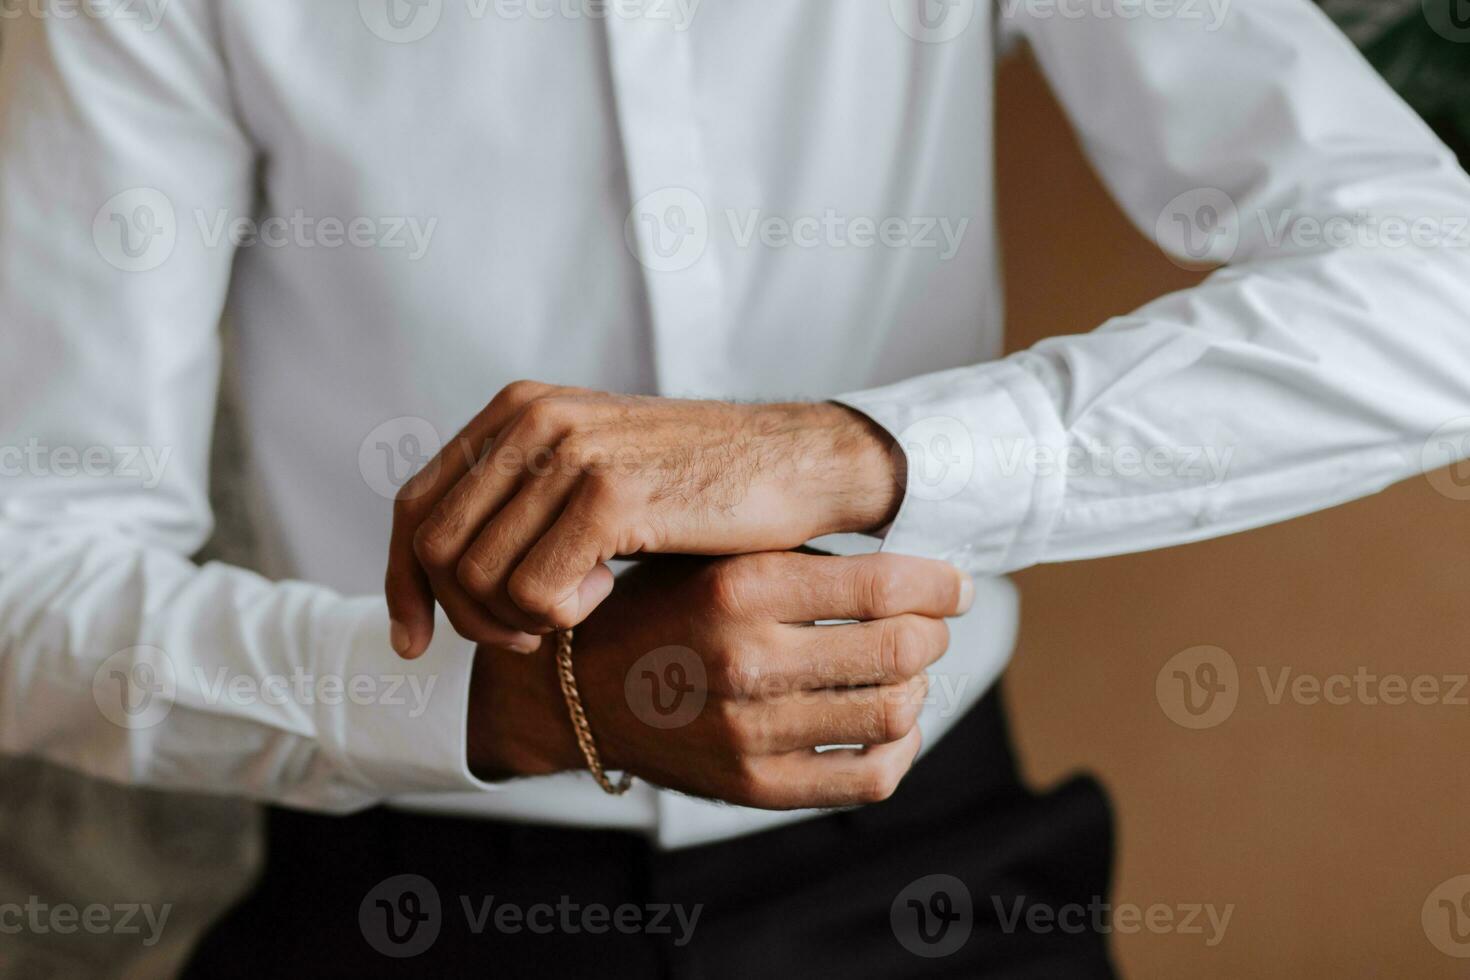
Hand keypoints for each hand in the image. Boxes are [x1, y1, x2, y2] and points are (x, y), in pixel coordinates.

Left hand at [386, 381, 903, 657]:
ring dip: (519, 622)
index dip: (405, 585)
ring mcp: (569, 453)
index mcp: (518, 411)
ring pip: (479, 578)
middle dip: (466, 616)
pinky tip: (609, 593)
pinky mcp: (610, 495)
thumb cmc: (697, 485)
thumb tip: (440, 574)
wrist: (796, 465)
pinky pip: (535, 595)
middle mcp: (533, 420)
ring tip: (579, 608)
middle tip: (524, 638)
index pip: (416, 507)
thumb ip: (521, 500)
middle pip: (436, 549)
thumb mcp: (591, 473)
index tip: (415, 644)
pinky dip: (563, 617)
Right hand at [467, 550, 971, 808]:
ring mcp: (749, 733)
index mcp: (737, 588)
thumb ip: (799, 552)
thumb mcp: (713, 555)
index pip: (882, 585)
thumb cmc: (658, 606)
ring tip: (903, 670)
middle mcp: (745, 660)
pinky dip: (899, 748)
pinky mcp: (754, 787)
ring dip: (917, 686)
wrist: (576, 689)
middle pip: (901, 649)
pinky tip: (886, 722)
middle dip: (932, 632)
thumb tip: (907, 559)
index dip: (939, 583)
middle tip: (929, 623)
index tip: (954, 583)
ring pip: (893, 712)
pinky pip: (867, 778)